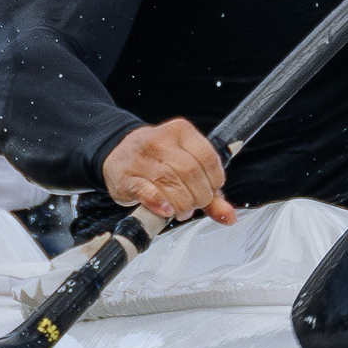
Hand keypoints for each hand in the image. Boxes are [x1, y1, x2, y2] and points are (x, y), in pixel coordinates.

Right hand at [102, 118, 236, 223]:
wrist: (118, 154)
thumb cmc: (157, 160)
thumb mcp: (186, 165)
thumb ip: (210, 191)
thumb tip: (229, 216)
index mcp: (180, 131)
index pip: (208, 157)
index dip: (214, 180)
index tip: (212, 190)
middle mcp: (159, 140)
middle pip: (190, 172)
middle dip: (199, 196)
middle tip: (196, 204)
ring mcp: (140, 157)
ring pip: (169, 182)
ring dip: (181, 203)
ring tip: (182, 210)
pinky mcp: (125, 176)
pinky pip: (146, 191)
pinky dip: (160, 203)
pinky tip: (166, 210)